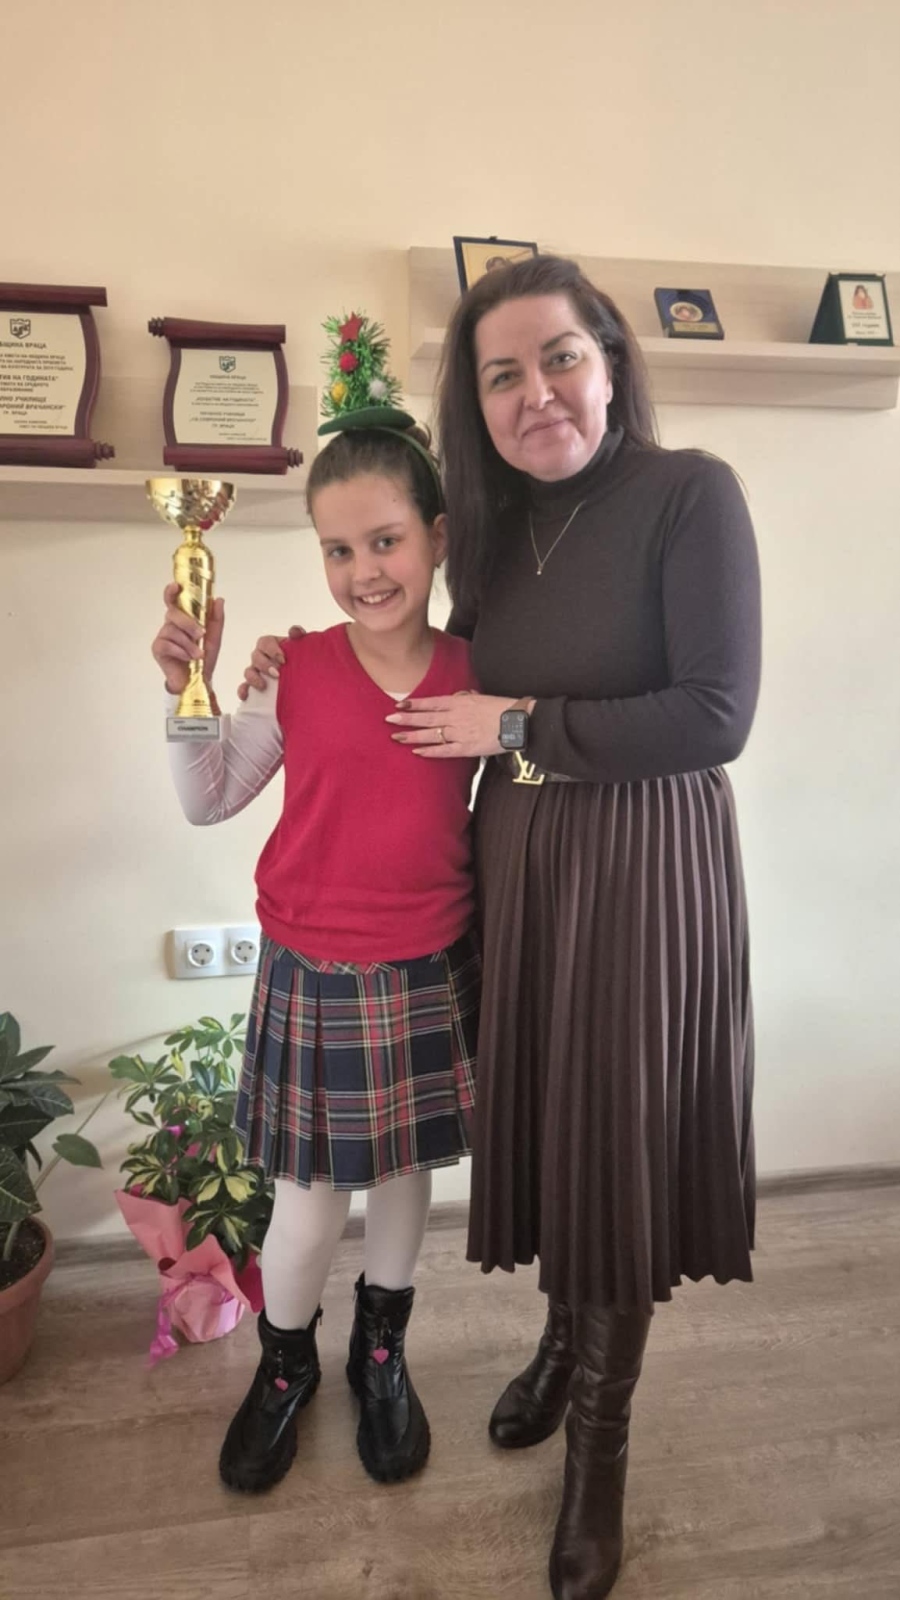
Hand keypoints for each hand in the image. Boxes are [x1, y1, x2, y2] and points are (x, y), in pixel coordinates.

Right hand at [151, 583, 223, 694]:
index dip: (172, 592)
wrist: (198, 680)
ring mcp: (163, 636)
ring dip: (188, 643)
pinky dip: (181, 651)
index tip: (176, 586)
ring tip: (197, 655)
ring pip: (172, 630)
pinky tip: (187, 658)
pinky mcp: (157, 648)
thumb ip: (216, 619)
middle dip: (189, 624)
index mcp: (183, 619)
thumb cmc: (203, 658)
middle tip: (200, 635)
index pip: (174, 600)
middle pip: (174, 613)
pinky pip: (167, 644)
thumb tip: (218, 599)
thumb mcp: (214, 638)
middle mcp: (171, 624)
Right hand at [236, 625, 305, 700]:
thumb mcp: (301, 646)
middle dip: (265, 665)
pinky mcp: (254, 686)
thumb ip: (299, 636)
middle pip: (255, 656)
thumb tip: (295, 632)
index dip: (272, 650)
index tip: (283, 660)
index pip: (265, 642)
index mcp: (271, 644)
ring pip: (248, 672)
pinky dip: (243, 691)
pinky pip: (244, 687)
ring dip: (254, 678)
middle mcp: (261, 657)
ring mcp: (256, 671)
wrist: (303, 676)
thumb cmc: (300, 658)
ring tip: (264, 686)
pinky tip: (246, 696)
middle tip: (277, 674)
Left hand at [386, 692, 522, 758]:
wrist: (518, 722)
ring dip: (413, 736)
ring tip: (396, 737)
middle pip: (427, 718)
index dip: (414, 703)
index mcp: (460, 702)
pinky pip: (445, 750)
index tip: (399, 704)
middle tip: (389, 720)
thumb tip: (455, 696)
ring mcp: (461, 733)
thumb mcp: (481, 696)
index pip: (432, 702)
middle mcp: (457, 716)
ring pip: (432, 734)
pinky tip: (417, 752)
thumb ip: (465, 696)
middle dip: (406, 719)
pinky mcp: (467, 748)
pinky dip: (430, 751)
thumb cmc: (501, 708)